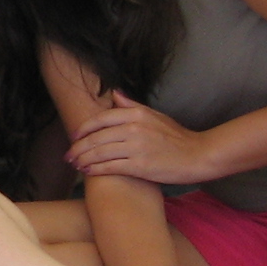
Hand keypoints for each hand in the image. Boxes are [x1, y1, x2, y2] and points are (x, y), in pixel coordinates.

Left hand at [67, 93, 215, 183]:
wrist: (197, 155)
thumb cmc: (177, 137)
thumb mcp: (156, 115)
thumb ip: (132, 106)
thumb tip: (114, 94)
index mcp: (137, 114)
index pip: (101, 119)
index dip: (84, 129)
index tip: (75, 136)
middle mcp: (134, 128)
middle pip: (96, 138)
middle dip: (78, 148)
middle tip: (69, 155)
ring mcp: (136, 147)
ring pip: (99, 153)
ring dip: (83, 159)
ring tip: (76, 165)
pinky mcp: (139, 166)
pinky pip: (110, 167)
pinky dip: (95, 169)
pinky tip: (88, 172)